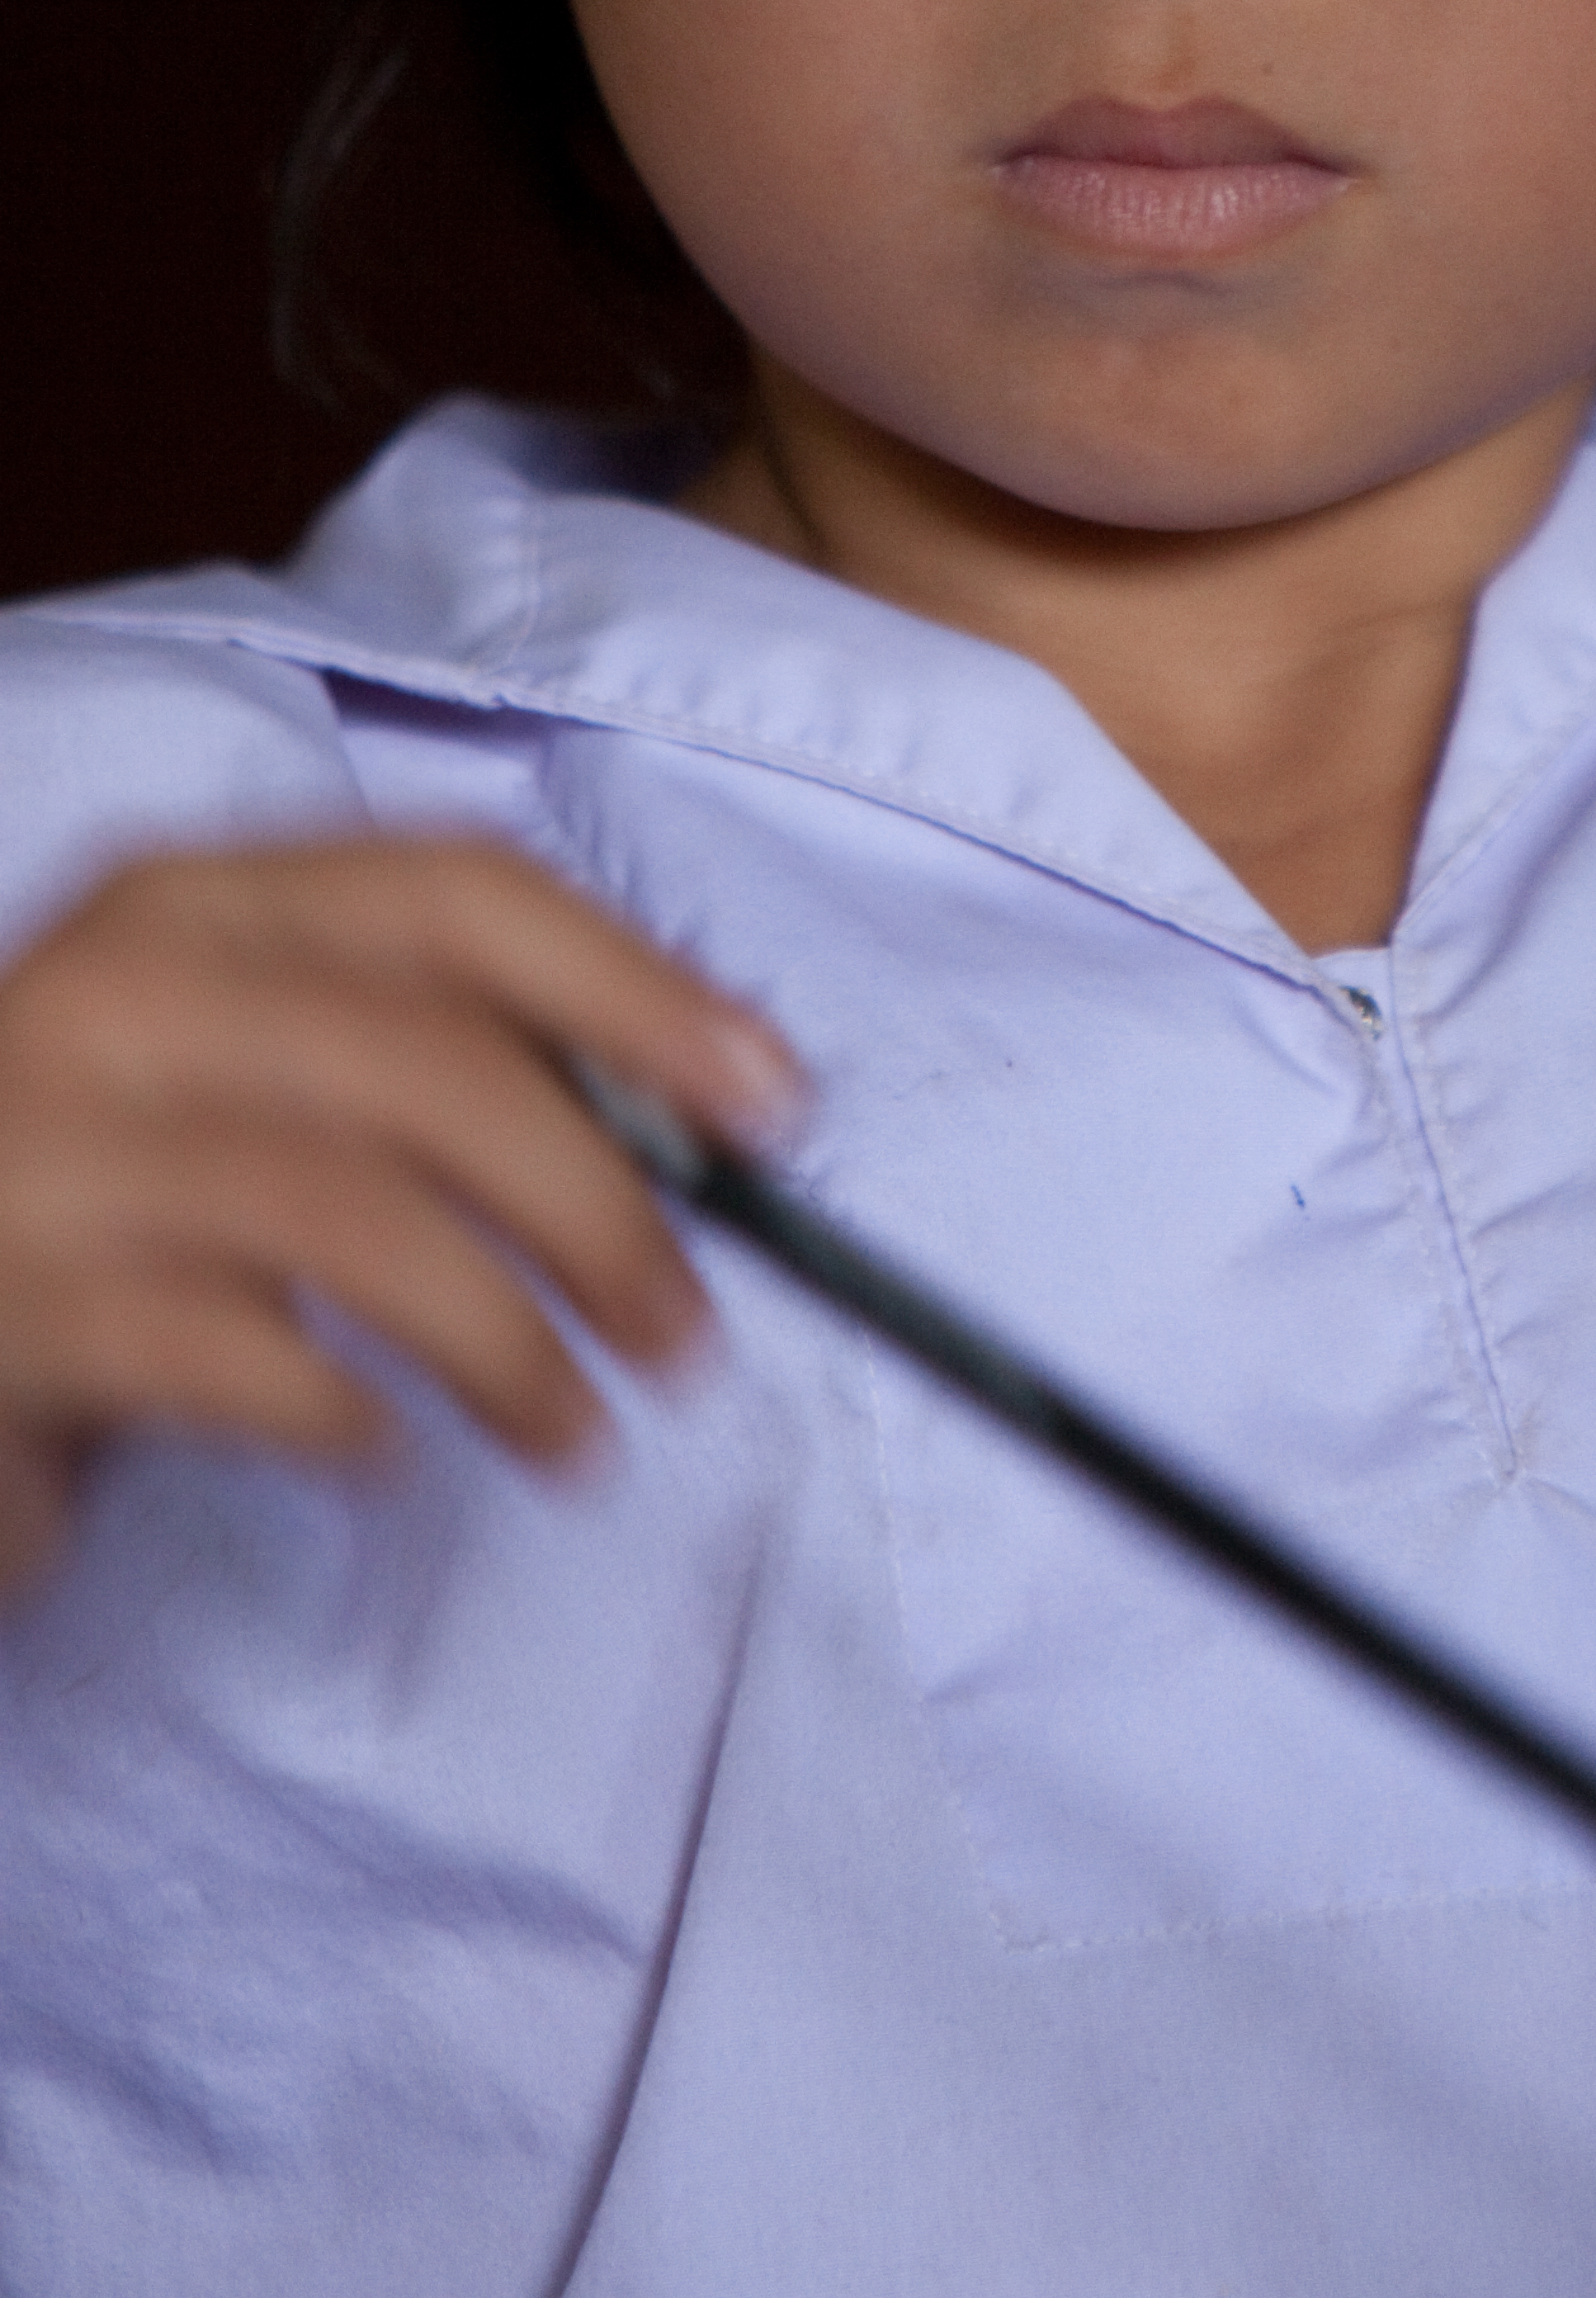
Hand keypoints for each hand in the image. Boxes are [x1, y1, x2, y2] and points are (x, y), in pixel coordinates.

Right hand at [0, 838, 805, 1595]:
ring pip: (352, 1214)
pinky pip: (231, 1354)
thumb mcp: (259, 1079)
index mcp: (196, 899)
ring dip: (507, 1341)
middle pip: (434, 1063)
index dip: (642, 989)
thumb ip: (432, 1058)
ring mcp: (39, 1145)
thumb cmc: (106, 1202)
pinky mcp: (2, 1310)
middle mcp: (113, 989)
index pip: (462, 893)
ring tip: (574, 1431)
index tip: (772, 1103)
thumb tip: (701, 1099)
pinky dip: (344, 1413)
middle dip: (603, 1205)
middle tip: (689, 1331)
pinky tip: (377, 1449)